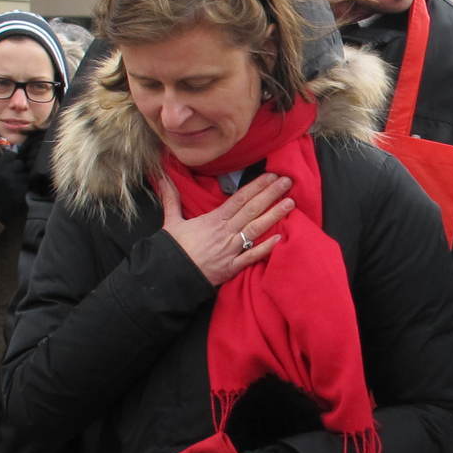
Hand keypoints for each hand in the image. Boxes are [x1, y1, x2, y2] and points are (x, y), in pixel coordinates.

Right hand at [0, 145, 34, 223]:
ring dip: (22, 179)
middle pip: (20, 164)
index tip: (11, 163)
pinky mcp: (21, 195)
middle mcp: (6, 175)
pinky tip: (15, 194)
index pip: (11, 155)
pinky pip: (26, 188)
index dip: (12, 159)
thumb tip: (10, 160)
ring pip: (26, 176)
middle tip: (14, 176)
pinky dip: (23, 189)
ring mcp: (15, 185)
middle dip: (18, 169)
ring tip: (14, 187)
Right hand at [158, 173, 294, 286]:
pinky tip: (281, 238)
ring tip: (291, 203)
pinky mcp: (232, 267)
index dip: (256, 186)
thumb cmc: (171, 249)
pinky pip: (252, 256)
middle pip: (251, 210)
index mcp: (212, 220)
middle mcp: (224, 232)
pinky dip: (266, 248)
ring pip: (255, 230)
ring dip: (274, 216)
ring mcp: (230, 250)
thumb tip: (161, 177)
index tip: (271, 175)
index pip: (239, 199)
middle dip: (270, 194)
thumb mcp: (170, 221)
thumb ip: (171, 198)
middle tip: (287, 181)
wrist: (167, 277)